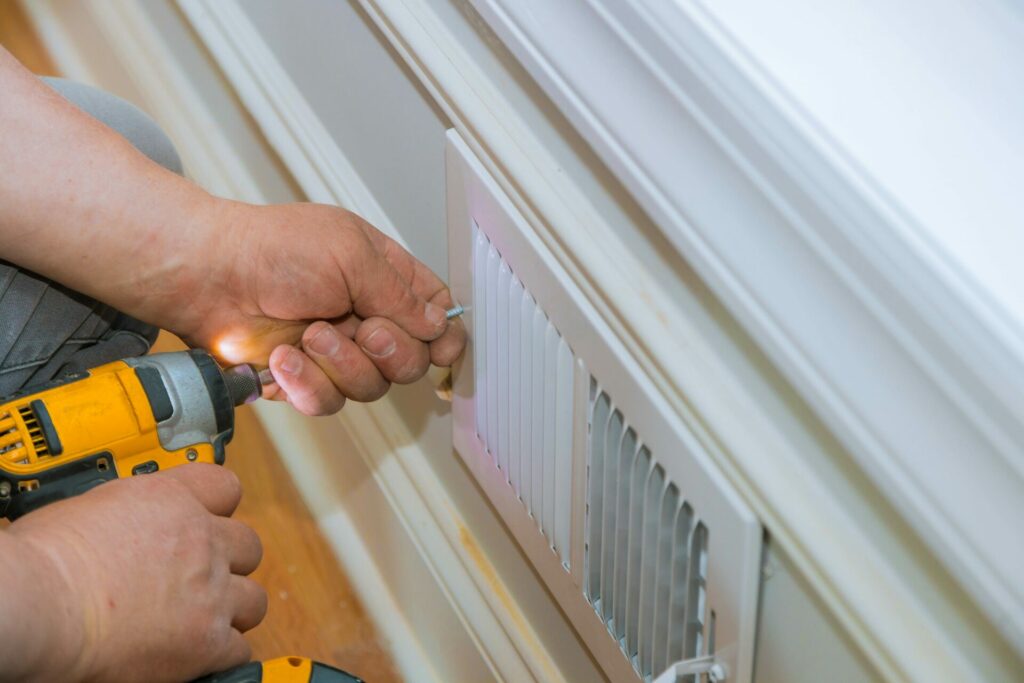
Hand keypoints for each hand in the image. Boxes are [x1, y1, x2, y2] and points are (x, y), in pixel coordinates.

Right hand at [7, 465, 264, 682]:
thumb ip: (124, 514)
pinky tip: (195, 655)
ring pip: (253, 599)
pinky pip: (238, 648)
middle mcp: (200, 540)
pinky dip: (220, 654)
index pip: (225, 488)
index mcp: (170, 500)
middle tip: (203, 579)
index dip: (219, 506)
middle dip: (229, 563)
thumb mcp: (88, 509)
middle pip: (248, 546)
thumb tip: (117, 525)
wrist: (40, 604)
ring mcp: (209, 590)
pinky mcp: (206, 639)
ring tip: (204, 620)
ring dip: (232, 610)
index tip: (209, 520)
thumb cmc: (44, 562)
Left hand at [167, 201, 465, 415]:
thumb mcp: (352, 254)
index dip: (445, 336)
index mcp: (385, 278)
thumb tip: (439, 325)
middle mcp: (366, 317)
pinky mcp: (305, 380)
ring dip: (343, 363)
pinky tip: (285, 359)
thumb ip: (402, 294)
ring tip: (310, 335)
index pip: (436, 314)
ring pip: (372, 387)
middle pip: (413, 360)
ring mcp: (337, 352)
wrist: (209, 275)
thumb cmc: (273, 249)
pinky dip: (308, 384)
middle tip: (363, 328)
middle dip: (391, 350)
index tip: (443, 347)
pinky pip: (329, 402)